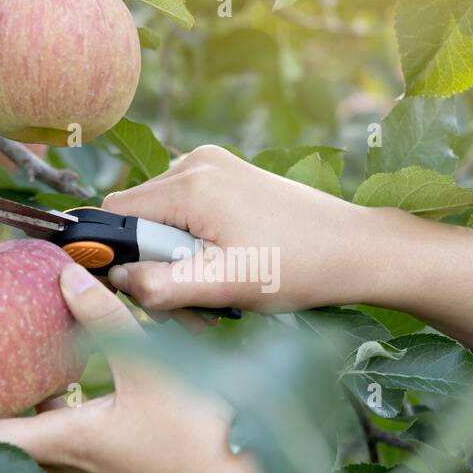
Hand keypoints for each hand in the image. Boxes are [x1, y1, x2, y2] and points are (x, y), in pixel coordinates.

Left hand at [0, 262, 343, 472]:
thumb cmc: (197, 443)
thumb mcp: (152, 366)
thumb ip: (104, 317)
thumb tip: (66, 272)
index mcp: (58, 446)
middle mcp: (63, 464)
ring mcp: (88, 468)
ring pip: (25, 436)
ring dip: (2, 405)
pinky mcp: (113, 465)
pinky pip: (60, 432)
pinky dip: (46, 404)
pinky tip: (68, 374)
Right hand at [101, 145, 372, 313]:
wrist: (357, 249)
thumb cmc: (298, 267)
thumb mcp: (226, 285)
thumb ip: (163, 285)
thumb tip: (115, 278)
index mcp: (191, 184)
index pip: (115, 213)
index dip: (116, 256)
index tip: (147, 293)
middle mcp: (196, 162)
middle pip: (138, 217)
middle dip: (153, 266)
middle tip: (188, 309)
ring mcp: (214, 166)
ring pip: (162, 219)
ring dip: (174, 262)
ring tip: (212, 295)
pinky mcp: (229, 177)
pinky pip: (187, 212)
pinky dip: (194, 247)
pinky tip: (222, 272)